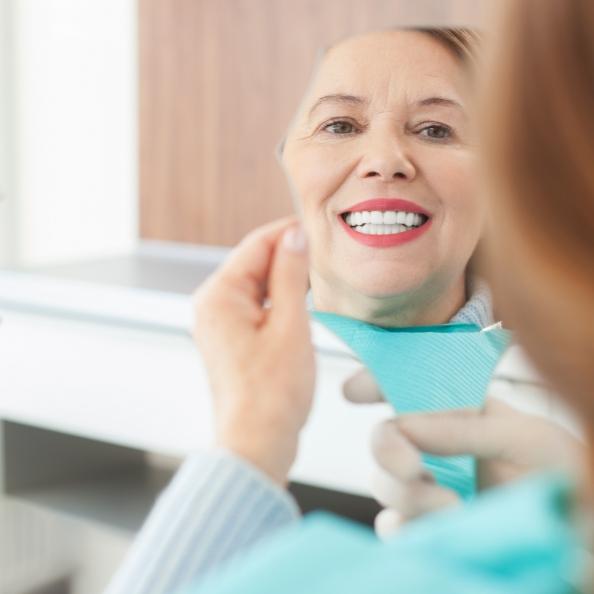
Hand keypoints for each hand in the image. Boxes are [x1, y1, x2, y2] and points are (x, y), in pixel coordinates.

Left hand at [193, 218, 314, 485]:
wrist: (256, 443)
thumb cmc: (273, 393)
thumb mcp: (291, 325)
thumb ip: (291, 275)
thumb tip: (294, 237)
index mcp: (218, 296)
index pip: (255, 245)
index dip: (288, 233)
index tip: (319, 229)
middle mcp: (211, 305)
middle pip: (253, 263)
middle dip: (288, 257)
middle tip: (325, 257)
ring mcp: (218, 324)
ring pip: (256, 286)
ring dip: (285, 280)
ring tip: (319, 281)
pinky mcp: (229, 340)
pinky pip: (254, 307)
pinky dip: (278, 302)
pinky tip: (301, 306)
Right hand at [344, 368, 583, 537]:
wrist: (582, 534)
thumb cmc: (562, 474)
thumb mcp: (525, 439)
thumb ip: (465, 429)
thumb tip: (405, 423)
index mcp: (457, 412)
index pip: (407, 387)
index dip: (375, 382)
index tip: (353, 390)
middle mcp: (436, 448)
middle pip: (384, 438)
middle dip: (388, 450)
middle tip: (414, 469)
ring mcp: (430, 490)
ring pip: (384, 484)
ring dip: (407, 496)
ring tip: (453, 510)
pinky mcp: (429, 530)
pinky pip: (393, 528)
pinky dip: (402, 530)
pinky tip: (431, 533)